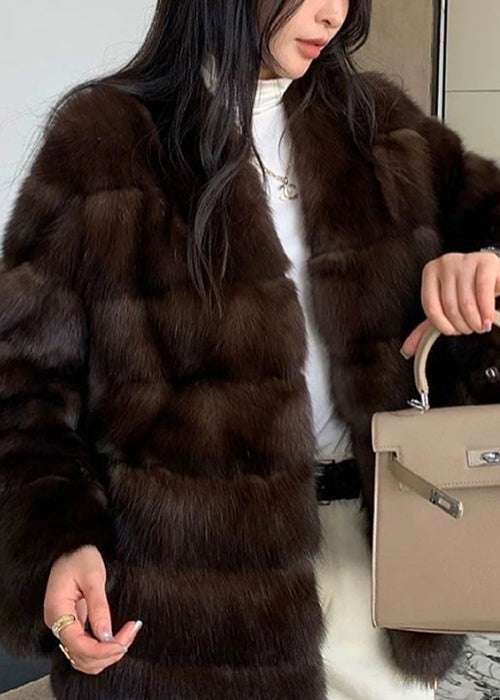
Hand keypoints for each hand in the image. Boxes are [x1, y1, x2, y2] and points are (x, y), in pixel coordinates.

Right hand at [43, 544, 142, 674]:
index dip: (100, 650)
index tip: (122, 643)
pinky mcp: (74, 625)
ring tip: (129, 634)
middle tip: (131, 632)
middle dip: (108, 652)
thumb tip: (105, 636)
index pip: (76, 645)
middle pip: (81, 657)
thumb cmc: (80, 556)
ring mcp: (65, 626)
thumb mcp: (93, 575)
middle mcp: (58, 623)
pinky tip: (119, 637)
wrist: (73, 546)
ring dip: (107, 654)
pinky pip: (86, 649)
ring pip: (84, 658)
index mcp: (57, 610)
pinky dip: (103, 650)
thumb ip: (98, 606)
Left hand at [399, 251, 499, 358]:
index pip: (430, 307)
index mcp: (430, 272)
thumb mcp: (444, 307)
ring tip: (480, 325)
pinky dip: (486, 312)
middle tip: (470, 329)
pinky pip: (483, 293)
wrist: (494, 274)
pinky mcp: (486, 262)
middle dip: (462, 326)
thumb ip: (425, 328)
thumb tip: (407, 350)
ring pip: (466, 303)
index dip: (443, 326)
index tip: (453, 331)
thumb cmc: (468, 290)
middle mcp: (445, 263)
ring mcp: (465, 260)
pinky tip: (488, 320)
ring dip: (475, 322)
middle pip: (449, 307)